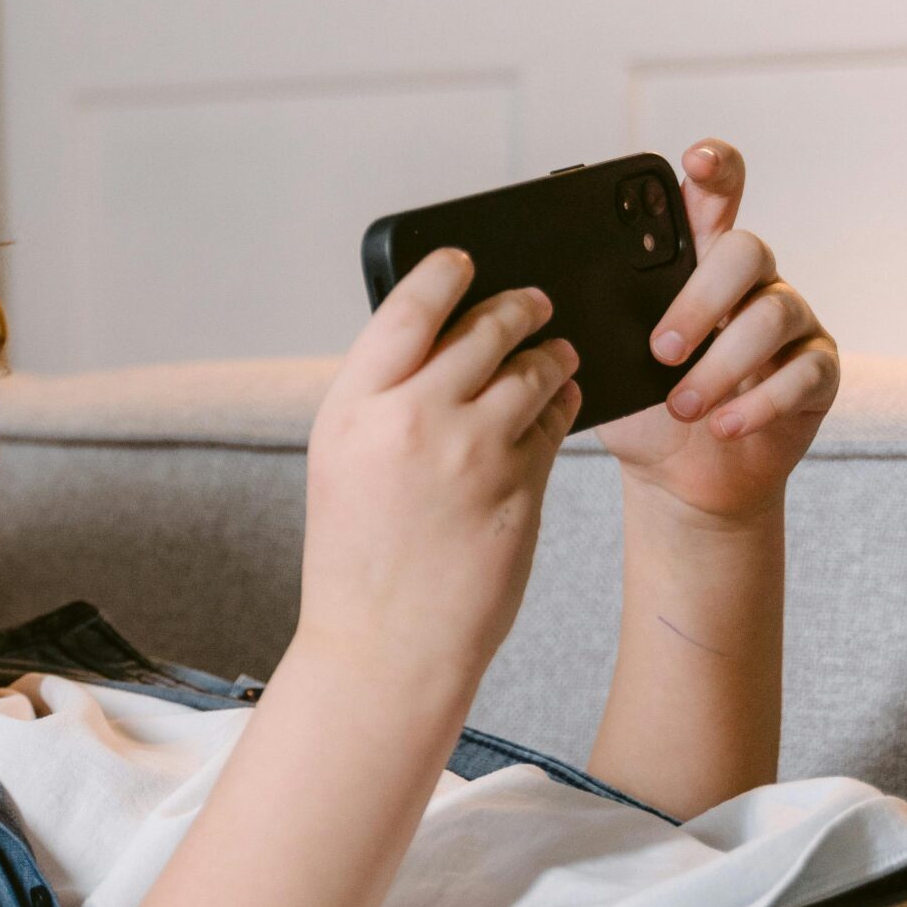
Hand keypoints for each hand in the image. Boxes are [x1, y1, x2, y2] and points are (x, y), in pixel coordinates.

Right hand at [300, 248, 580, 690]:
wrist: (384, 647)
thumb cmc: (359, 560)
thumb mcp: (343, 464)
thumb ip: (382, 400)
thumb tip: (437, 341)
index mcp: (353, 409)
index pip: (407, 308)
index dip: (443, 273)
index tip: (464, 260)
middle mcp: (411, 419)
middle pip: (484, 327)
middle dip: (519, 306)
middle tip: (535, 302)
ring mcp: (471, 451)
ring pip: (533, 368)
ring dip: (552, 354)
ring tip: (557, 356)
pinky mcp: (521, 485)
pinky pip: (557, 421)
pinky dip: (563, 404)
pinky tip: (559, 405)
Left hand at [592, 140, 839, 526]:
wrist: (677, 476)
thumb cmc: (641, 407)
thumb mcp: (609, 361)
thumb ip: (601, 319)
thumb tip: (556, 298)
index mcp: (696, 262)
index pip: (715, 194)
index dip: (714, 168)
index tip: (694, 159)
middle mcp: (750, 280)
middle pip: (745, 250)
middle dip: (699, 301)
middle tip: (660, 352)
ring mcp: (791, 322)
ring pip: (772, 314)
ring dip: (720, 366)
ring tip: (682, 407)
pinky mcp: (818, 370)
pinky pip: (803, 372)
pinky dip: (758, 403)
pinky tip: (724, 426)